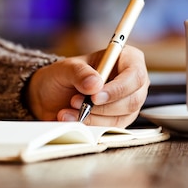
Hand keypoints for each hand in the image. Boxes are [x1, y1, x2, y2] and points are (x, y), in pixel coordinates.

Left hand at [27, 45, 148, 127]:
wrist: (51, 94)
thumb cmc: (64, 76)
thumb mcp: (67, 68)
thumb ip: (80, 72)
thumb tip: (95, 84)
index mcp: (127, 59)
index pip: (136, 75)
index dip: (118, 88)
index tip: (95, 96)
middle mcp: (132, 82)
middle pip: (133, 100)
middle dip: (103, 106)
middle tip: (76, 101)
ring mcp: (128, 102)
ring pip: (122, 117)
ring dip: (93, 116)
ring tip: (69, 108)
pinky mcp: (120, 119)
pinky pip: (111, 128)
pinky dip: (90, 125)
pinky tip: (71, 117)